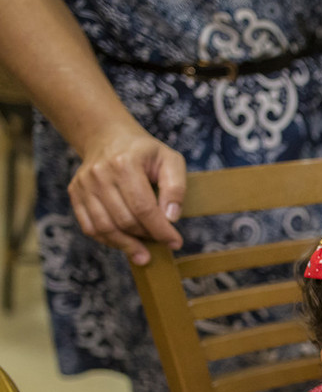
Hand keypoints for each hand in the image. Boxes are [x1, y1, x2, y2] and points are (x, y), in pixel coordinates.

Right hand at [68, 126, 185, 265]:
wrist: (109, 138)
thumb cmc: (145, 153)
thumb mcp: (171, 161)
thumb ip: (176, 188)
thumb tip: (171, 218)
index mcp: (125, 163)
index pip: (143, 208)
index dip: (160, 230)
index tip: (175, 242)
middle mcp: (99, 173)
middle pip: (124, 220)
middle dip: (146, 237)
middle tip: (161, 242)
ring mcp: (83, 184)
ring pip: (105, 228)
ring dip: (127, 245)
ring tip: (144, 253)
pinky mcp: (75, 193)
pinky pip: (90, 227)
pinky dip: (109, 241)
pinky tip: (126, 244)